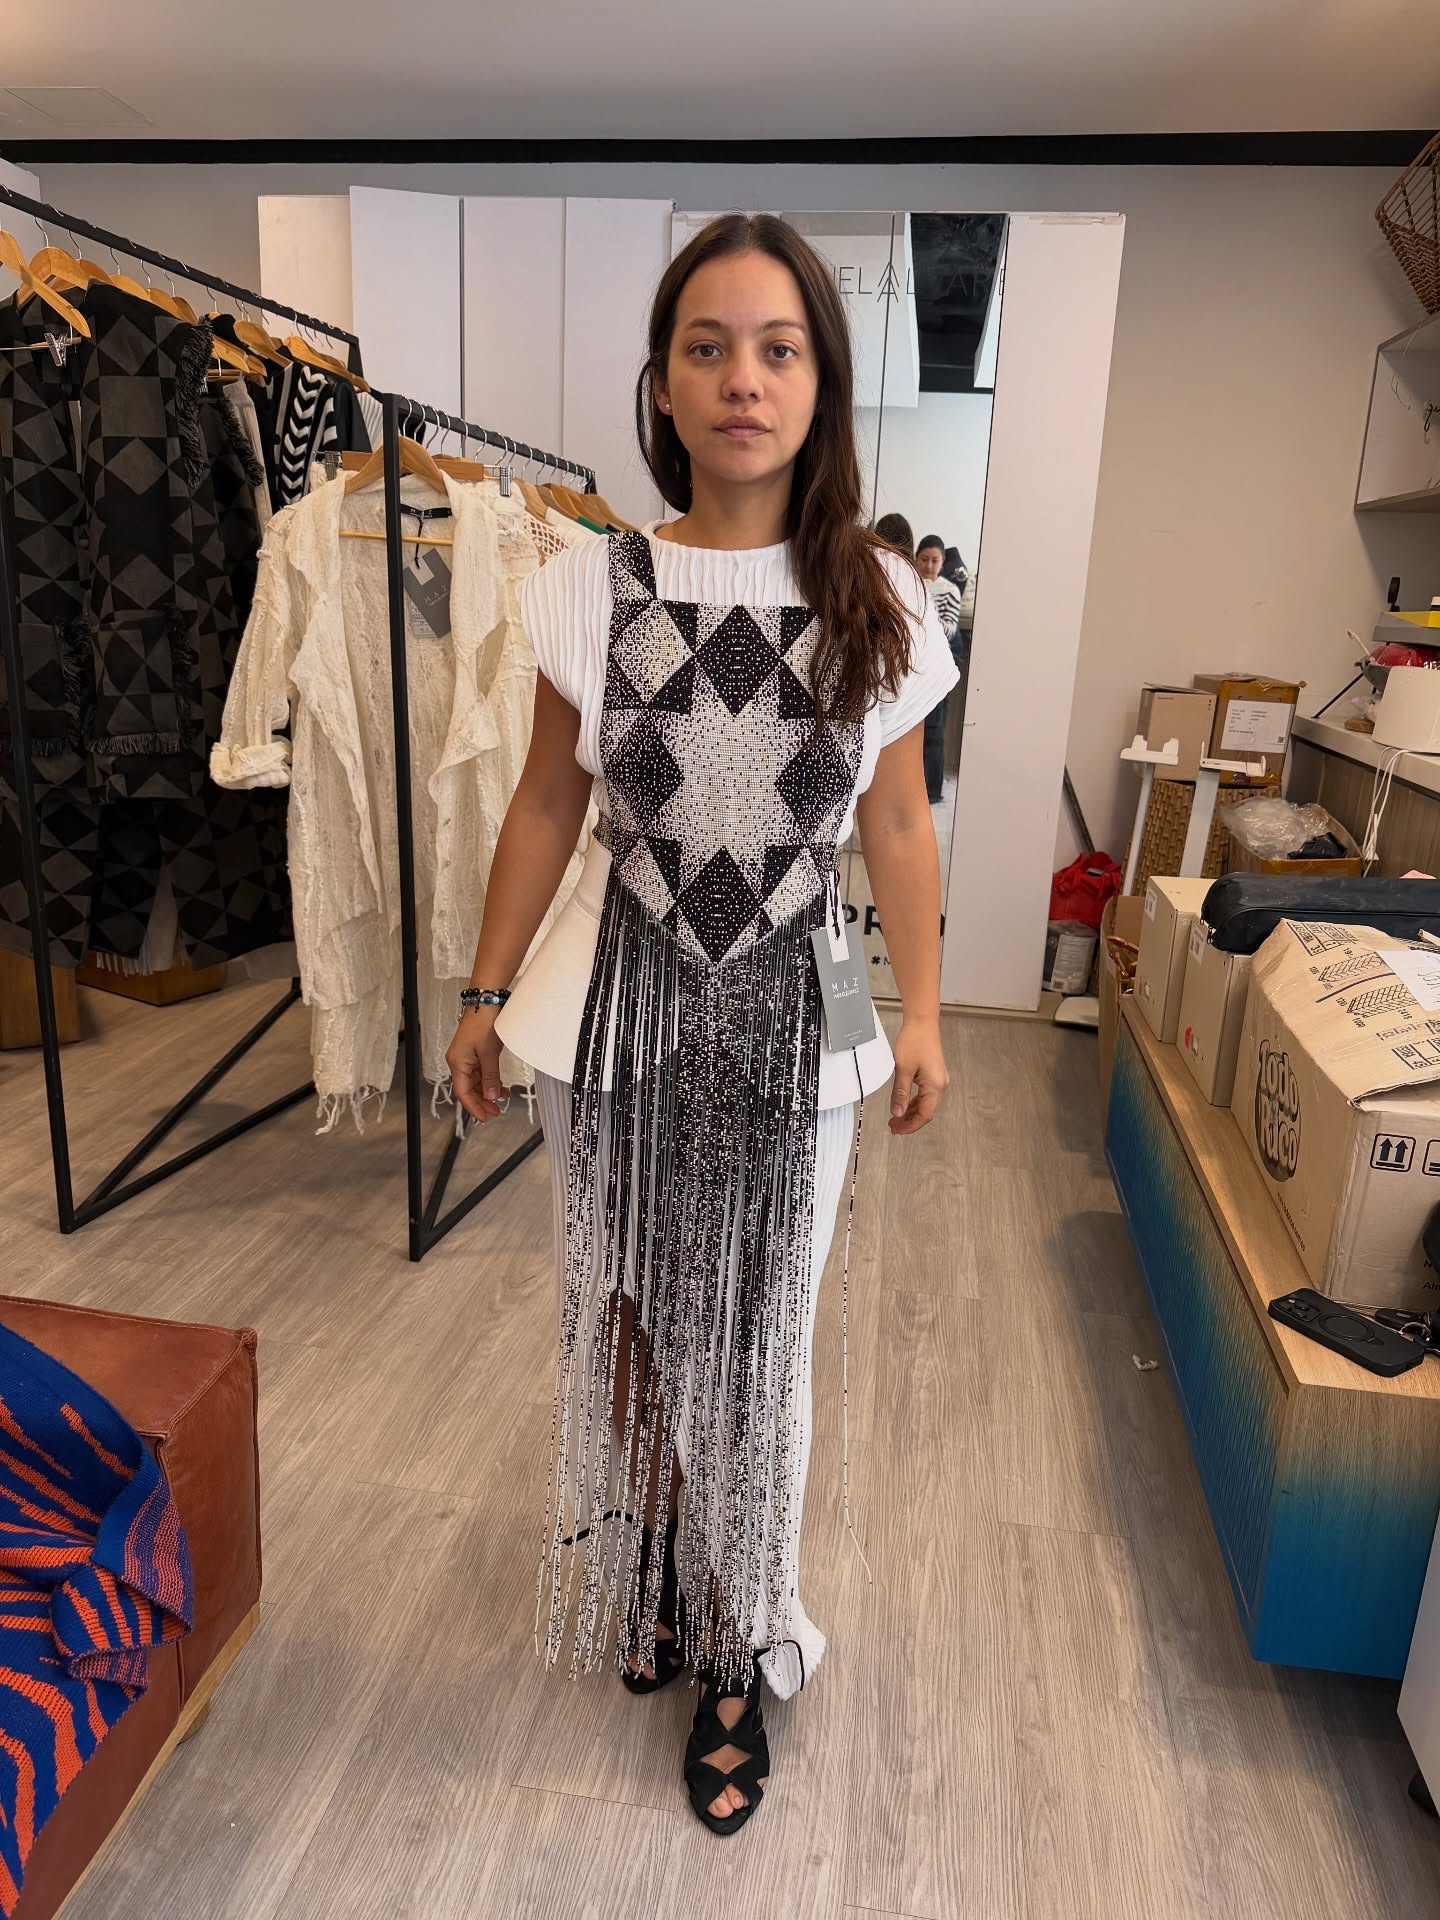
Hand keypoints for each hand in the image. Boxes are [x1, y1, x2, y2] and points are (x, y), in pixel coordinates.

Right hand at [446, 1007, 506, 1122]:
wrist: (486, 1001)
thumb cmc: (483, 1022)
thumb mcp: (489, 1053)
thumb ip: (490, 1076)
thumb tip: (491, 1096)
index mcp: (457, 1062)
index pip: (463, 1092)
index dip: (474, 1106)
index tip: (485, 1117)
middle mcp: (459, 1061)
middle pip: (468, 1089)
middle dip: (481, 1102)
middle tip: (495, 1112)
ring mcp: (466, 1057)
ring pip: (475, 1082)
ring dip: (486, 1092)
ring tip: (500, 1102)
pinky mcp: (475, 1052)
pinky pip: (480, 1073)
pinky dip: (489, 1081)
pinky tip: (499, 1087)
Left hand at [889, 1017, 948, 1134]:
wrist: (922, 1022)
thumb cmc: (914, 1041)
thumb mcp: (903, 1069)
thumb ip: (900, 1093)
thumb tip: (897, 1112)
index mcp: (935, 1085)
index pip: (924, 1114)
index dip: (910, 1125)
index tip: (897, 1130)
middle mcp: (940, 1084)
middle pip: (926, 1111)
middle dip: (910, 1121)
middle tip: (894, 1126)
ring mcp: (938, 1079)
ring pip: (925, 1103)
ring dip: (911, 1112)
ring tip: (896, 1117)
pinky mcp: (933, 1074)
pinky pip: (925, 1094)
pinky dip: (914, 1102)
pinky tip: (903, 1104)